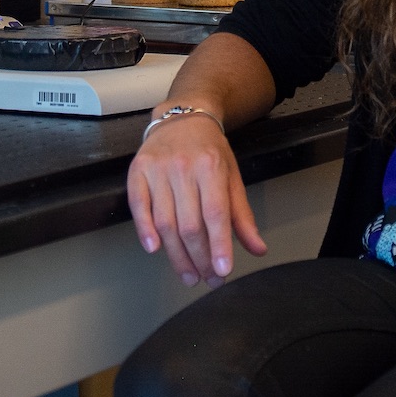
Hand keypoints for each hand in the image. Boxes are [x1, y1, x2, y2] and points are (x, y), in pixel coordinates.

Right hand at [127, 110, 267, 287]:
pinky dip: (144, 229)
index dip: (219, 244)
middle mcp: (183, 167)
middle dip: (199, 258)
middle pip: (189, 224)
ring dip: (176, 255)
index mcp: (211, 167)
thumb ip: (242, 215)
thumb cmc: (210, 151)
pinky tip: (154, 250)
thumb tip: (258, 249)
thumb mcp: (232, 176)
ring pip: (165, 222)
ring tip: (188, 276)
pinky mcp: (137, 170)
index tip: (223, 271)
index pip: (215, 212)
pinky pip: (138, 205)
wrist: (182, 117)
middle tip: (207, 279)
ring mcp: (157, 169)